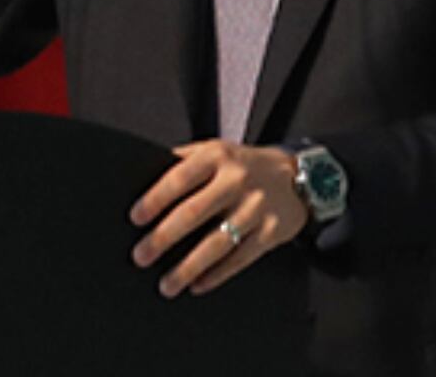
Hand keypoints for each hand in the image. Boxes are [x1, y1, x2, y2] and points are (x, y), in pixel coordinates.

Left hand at [129, 140, 307, 297]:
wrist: (299, 176)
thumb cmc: (245, 166)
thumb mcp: (215, 151)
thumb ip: (183, 162)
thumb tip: (142, 181)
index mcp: (217, 156)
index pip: (180, 178)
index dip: (155, 199)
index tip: (136, 218)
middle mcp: (237, 180)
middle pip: (194, 212)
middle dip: (163, 238)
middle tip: (142, 256)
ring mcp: (256, 207)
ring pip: (217, 242)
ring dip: (188, 267)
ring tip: (167, 284)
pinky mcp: (271, 231)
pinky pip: (240, 258)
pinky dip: (216, 275)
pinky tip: (198, 284)